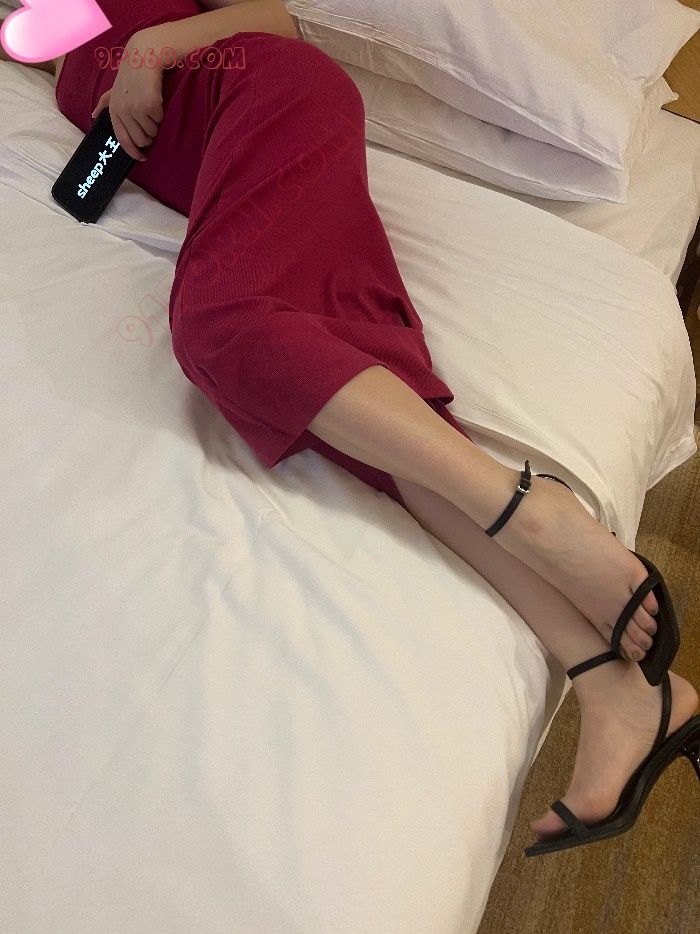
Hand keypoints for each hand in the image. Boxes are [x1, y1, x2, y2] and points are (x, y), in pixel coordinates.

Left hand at [91, 30, 164, 161]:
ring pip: (152, 131)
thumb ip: (106, 102)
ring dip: (155, 123)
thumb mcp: (115, 88)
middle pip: (141, 139)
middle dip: (148, 136)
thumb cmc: (132, 73)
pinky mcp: (151, 104)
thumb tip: (93, 115)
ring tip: (153, 108)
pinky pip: (160, 120)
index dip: (134, 152)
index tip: (143, 156)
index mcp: (115, 111)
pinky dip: (161, 113)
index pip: (123, 140)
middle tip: (151, 123)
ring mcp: (137, 108)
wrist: (145, 55)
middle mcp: (123, 111)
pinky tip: (158, 100)